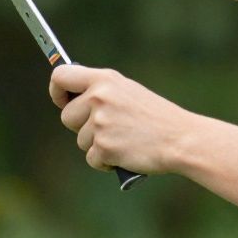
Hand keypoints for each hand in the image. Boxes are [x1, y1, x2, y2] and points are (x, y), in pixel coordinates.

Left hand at [51, 65, 197, 175]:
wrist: (180, 138)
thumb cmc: (155, 117)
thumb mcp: (128, 92)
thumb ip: (101, 92)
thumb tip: (71, 99)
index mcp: (105, 79)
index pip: (61, 76)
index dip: (57, 91)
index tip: (63, 101)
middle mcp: (99, 97)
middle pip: (67, 116)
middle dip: (82, 126)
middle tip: (109, 127)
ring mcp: (100, 122)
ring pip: (80, 140)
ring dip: (98, 145)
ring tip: (124, 139)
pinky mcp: (104, 146)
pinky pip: (91, 159)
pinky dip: (105, 161)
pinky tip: (126, 153)